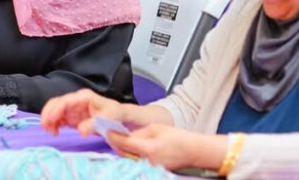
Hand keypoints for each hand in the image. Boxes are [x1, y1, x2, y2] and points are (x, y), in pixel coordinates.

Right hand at [40, 88, 133, 135]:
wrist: (119, 117)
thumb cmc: (114, 114)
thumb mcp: (107, 119)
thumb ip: (93, 124)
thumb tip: (80, 131)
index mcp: (83, 97)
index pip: (65, 101)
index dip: (55, 110)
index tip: (48, 121)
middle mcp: (75, 100)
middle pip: (56, 103)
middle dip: (48, 114)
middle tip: (45, 127)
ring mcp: (72, 108)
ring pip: (55, 110)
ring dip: (49, 120)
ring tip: (50, 131)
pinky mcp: (72, 116)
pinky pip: (58, 118)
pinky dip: (54, 124)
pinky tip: (54, 132)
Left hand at [108, 124, 222, 171]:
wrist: (193, 151)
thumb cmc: (178, 137)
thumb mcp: (156, 129)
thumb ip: (138, 133)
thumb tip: (125, 136)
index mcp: (148, 149)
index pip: (124, 143)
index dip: (113, 136)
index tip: (105, 129)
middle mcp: (147, 161)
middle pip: (123, 152)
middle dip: (115, 143)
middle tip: (110, 132)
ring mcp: (149, 167)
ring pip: (128, 157)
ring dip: (122, 149)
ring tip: (118, 138)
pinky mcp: (152, 169)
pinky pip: (135, 161)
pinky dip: (130, 153)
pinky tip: (130, 146)